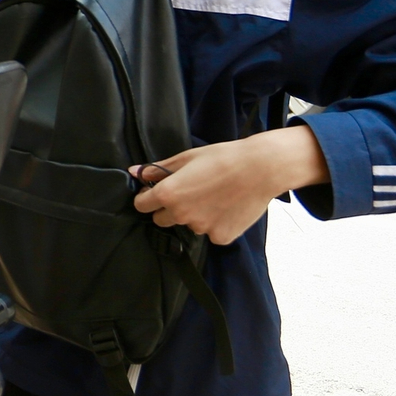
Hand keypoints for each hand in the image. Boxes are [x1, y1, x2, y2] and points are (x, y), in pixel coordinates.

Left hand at [130, 126, 328, 245]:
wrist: (261, 168)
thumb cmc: (223, 158)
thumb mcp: (187, 158)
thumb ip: (158, 169)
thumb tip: (134, 172)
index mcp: (169, 194)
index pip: (141, 205)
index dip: (146, 198)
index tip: (154, 193)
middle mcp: (181, 215)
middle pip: (161, 220)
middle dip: (168, 209)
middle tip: (189, 193)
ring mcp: (201, 228)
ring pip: (189, 225)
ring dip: (195, 216)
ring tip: (214, 196)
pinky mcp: (221, 237)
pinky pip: (211, 233)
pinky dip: (216, 224)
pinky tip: (227, 207)